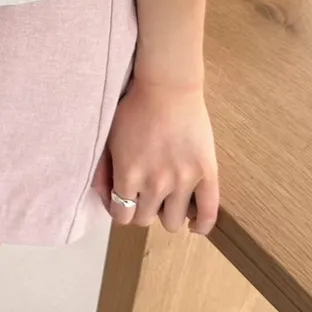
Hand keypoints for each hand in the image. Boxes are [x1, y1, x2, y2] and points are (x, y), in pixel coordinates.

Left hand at [100, 76, 218, 234]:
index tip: (124, 200)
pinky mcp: (206, 173)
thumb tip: (103, 195)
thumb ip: (104, 170)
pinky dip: (201, 224)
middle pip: (144, 220)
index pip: (122, 216)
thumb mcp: (110, 137)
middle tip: (145, 192)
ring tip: (167, 198)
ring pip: (171, 222)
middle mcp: (155, 184)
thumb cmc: (134, 106)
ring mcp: (183, 181)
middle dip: (142, 208)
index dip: (121, 209)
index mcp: (129, 175)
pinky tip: (193, 222)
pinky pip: (208, 213)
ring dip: (166, 213)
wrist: (167, 86)